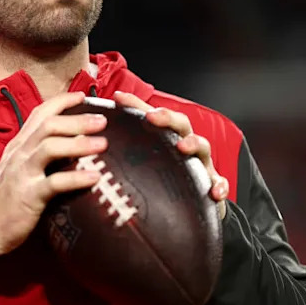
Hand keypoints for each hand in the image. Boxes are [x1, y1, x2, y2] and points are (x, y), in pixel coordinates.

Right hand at [0, 91, 107, 264]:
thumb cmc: (4, 201)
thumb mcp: (17, 170)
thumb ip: (36, 156)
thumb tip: (68, 147)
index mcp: (18, 146)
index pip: (39, 114)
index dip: (61, 102)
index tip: (83, 96)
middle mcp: (19, 154)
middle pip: (49, 125)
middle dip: (77, 120)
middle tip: (103, 121)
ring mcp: (22, 173)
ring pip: (50, 147)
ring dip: (79, 143)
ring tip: (103, 144)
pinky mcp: (28, 195)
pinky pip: (54, 182)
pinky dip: (76, 178)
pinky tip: (95, 178)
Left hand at [113, 91, 229, 219]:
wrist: (193, 205)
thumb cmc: (163, 180)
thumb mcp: (143, 165)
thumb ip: (122, 155)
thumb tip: (86, 146)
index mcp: (166, 139)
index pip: (152, 116)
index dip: (136, 105)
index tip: (117, 98)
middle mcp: (185, 146)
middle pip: (180, 124)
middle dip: (167, 118)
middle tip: (152, 116)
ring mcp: (201, 164)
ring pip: (203, 148)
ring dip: (194, 143)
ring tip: (183, 147)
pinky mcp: (212, 185)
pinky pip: (219, 183)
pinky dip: (219, 185)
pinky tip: (214, 192)